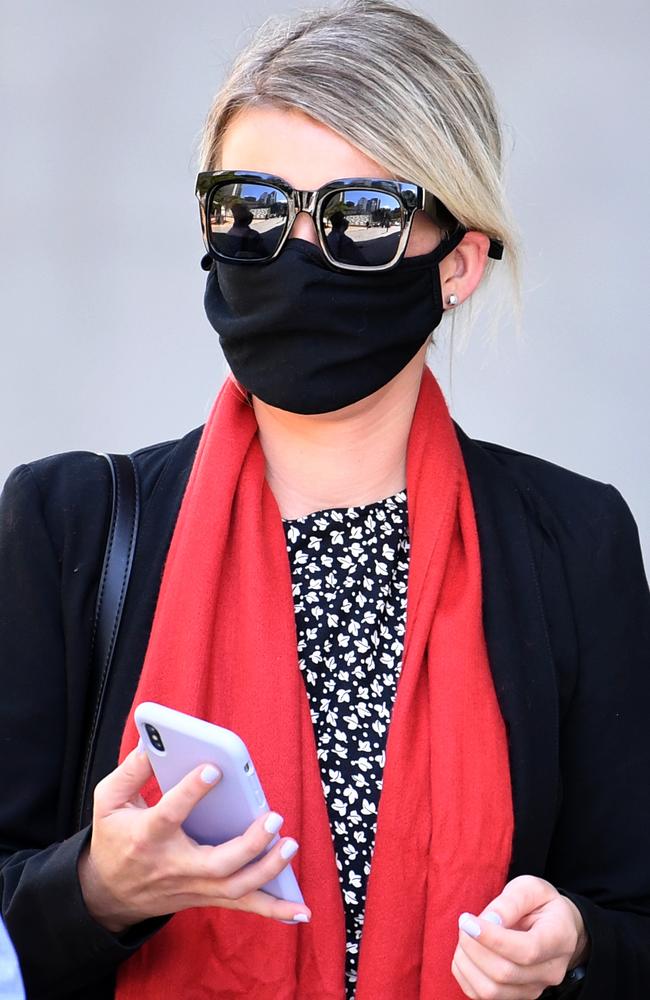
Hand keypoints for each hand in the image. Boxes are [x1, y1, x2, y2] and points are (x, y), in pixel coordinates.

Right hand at [77, 744, 310, 932]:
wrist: (107, 895)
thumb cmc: (113, 839)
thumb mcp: (107, 801)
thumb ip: (131, 770)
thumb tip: (155, 742)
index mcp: (148, 837)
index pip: (170, 814)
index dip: (190, 792)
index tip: (213, 769)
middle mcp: (174, 866)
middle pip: (217, 863)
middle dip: (249, 843)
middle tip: (274, 817)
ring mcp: (193, 886)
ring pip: (235, 888)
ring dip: (268, 870)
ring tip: (290, 844)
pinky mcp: (207, 896)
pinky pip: (244, 906)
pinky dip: (275, 909)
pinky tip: (302, 910)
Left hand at [452, 874, 589, 998]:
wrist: (554, 926)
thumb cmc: (540, 903)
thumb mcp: (530, 888)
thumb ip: (510, 903)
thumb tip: (488, 922)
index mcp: (559, 939)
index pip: (526, 951)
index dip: (492, 939)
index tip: (467, 920)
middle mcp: (550, 971)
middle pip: (505, 973)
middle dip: (474, 947)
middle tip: (464, 923)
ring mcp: (534, 989)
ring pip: (491, 990)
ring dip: (467, 962)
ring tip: (465, 936)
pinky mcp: (516, 997)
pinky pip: (481, 996)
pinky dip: (465, 975)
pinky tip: (466, 952)